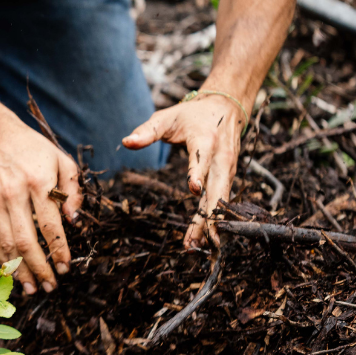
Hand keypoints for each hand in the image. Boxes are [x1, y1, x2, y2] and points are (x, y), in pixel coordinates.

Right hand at [0, 113, 81, 293]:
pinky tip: (12, 273)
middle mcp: (14, 194)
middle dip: (40, 269)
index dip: (59, 250)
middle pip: (26, 241)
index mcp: (38, 182)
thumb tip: (74, 221)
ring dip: (19, 271)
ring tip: (32, 288)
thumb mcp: (62, 160)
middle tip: (51, 287)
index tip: (66, 267)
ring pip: (6, 245)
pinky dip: (1, 259)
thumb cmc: (34, 150)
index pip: (50, 225)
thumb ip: (73, 190)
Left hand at [122, 91, 247, 247]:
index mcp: (205, 139)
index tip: (193, 189)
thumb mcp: (167, 118)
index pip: (202, 158)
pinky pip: (222, 201)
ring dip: (211, 224)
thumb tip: (126, 142)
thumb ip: (147, 131)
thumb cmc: (192, 115)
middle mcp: (222, 158)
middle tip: (195, 240)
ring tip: (197, 246)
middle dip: (207, 216)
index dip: (198, 173)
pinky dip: (215, 220)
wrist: (227, 108)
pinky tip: (205, 239)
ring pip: (221, 200)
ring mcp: (229, 169)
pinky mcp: (229, 178)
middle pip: (216, 189)